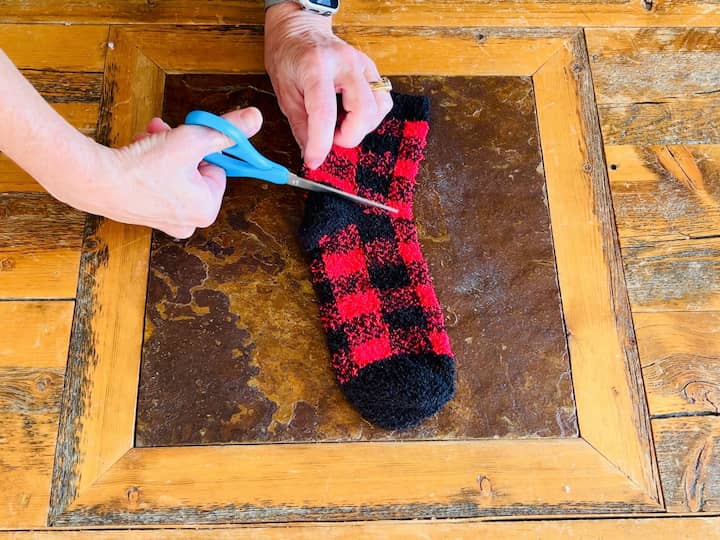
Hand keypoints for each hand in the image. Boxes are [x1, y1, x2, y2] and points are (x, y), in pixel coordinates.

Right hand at [48, 108, 261, 238]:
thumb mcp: (193, 139)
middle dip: (179, 147)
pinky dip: (148, 164)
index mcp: (207, 210)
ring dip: (163, 149)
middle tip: (165, 134)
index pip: (217, 168)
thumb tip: (255, 119)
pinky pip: (156, 182)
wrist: (96, 180)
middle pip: (195, 170)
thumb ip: (225, 130)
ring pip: (174, 172)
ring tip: (146, 140)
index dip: (200, 148)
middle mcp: (189, 222)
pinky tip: (134, 153)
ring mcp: (165, 221)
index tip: (185, 138)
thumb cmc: (144, 166)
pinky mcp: (144, 214)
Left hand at [264, 3, 392, 168]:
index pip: (324, 114)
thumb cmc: (289, 57)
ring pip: (378, 108)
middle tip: (331, 138)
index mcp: (316, 67)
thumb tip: (312, 153)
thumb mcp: (284, 92)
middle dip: (348, 136)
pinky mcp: (372, 70)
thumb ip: (300, 125)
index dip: (321, 144)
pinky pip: (382, 101)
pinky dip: (370, 117)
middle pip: (364, 111)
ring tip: (340, 125)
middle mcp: (345, 64)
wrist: (300, 29)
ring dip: (361, 127)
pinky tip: (352, 115)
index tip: (314, 160)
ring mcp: (363, 65)